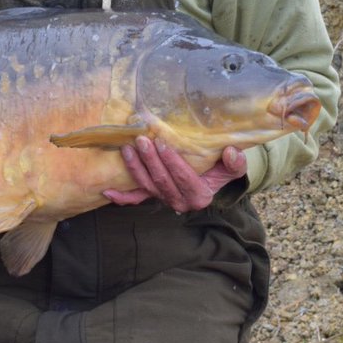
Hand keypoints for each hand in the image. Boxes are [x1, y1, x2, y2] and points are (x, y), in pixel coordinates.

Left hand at [103, 138, 246, 210]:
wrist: (210, 181)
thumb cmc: (219, 169)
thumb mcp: (231, 167)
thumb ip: (235, 163)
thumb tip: (231, 152)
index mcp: (199, 195)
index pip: (184, 178)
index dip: (172, 162)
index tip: (163, 144)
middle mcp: (180, 202)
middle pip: (162, 182)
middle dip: (150, 161)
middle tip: (141, 140)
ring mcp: (164, 200)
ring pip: (146, 186)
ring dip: (135, 168)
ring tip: (127, 149)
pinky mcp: (152, 196)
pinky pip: (135, 199)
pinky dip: (121, 197)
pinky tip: (107, 191)